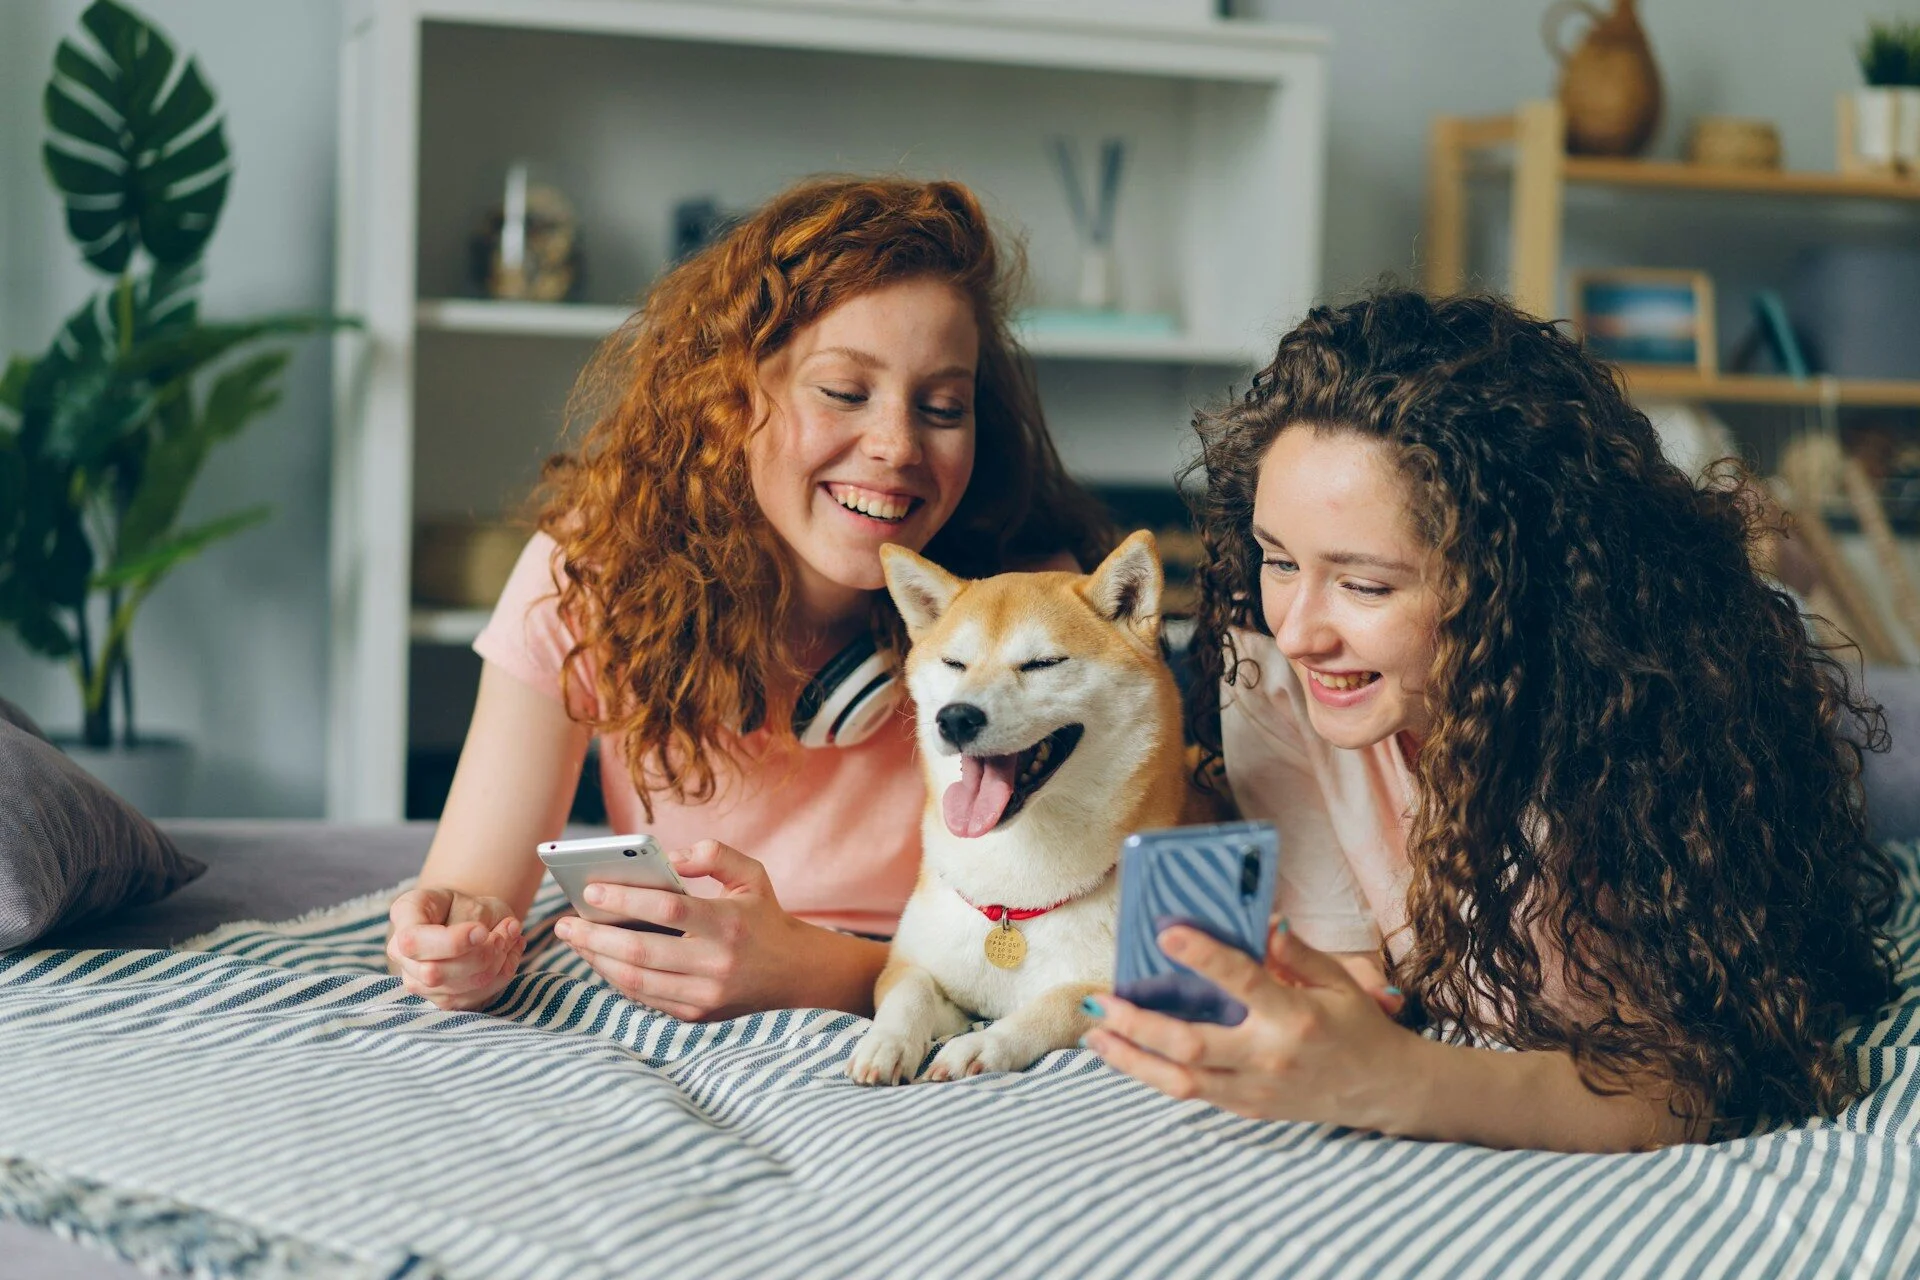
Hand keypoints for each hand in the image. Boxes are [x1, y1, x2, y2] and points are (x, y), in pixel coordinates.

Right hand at [386, 887, 524, 1010]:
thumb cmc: (468, 904)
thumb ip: (471, 918)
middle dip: (482, 954)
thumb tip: (482, 939)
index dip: (452, 943)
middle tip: (508, 929)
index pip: (414, 942)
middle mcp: (401, 953)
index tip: (482, 931)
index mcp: (404, 915)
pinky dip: (501, 974)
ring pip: (458, 989)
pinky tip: (509, 952)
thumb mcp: (469, 898)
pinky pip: (476, 997)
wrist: (469, 919)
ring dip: (497, 962)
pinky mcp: (442, 999)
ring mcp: (418, 981)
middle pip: (434, 972)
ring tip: (510, 936)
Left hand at [552, 839, 812, 1020]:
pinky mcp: (696, 1015)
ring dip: (597, 960)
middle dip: (594, 937)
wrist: (795, 975)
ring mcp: (705, 994)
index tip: (590, 891)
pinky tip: (600, 959)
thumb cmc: (764, 917)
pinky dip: (617, 979)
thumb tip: (670, 858)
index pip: (667, 909)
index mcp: (728, 922)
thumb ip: (714, 854)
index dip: (625, 899)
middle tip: (563, 923)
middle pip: (641, 951)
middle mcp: (716, 963)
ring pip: (636, 981)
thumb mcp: (751, 874)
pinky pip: (645, 998)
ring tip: (575, 941)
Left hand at [1083, 922, 1426, 1131]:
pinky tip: (1127, 1053)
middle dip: (1137, 1025)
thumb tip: (1262, 921)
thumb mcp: (1338, 981)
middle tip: (1099, 1002)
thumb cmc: (1358, 1026)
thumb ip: (1296, 954)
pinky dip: (1155, 1075)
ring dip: (1131, 1059)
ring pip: (1180, 1082)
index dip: (1202, 956)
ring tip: (1095, 1035)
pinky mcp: (1249, 1108)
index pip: (1241, 981)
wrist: (1385, 1089)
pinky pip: (1193, 1094)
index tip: (1165, 932)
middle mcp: (1270, 1056)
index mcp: (1294, 1016)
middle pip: (1191, 1046)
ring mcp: (1256, 1089)